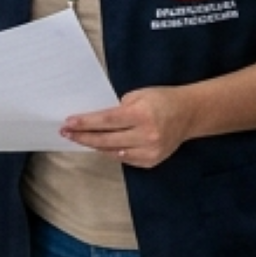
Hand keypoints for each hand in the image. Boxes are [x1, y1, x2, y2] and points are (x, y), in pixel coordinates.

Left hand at [58, 87, 195, 167]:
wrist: (189, 114)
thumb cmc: (161, 100)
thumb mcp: (139, 95)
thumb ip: (118, 108)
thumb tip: (96, 121)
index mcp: (142, 115)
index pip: (106, 121)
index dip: (85, 123)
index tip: (68, 123)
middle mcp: (146, 135)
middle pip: (106, 139)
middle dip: (83, 136)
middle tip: (66, 133)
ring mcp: (149, 151)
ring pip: (112, 152)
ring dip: (94, 145)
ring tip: (78, 139)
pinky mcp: (151, 161)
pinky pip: (124, 159)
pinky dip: (110, 152)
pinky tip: (99, 145)